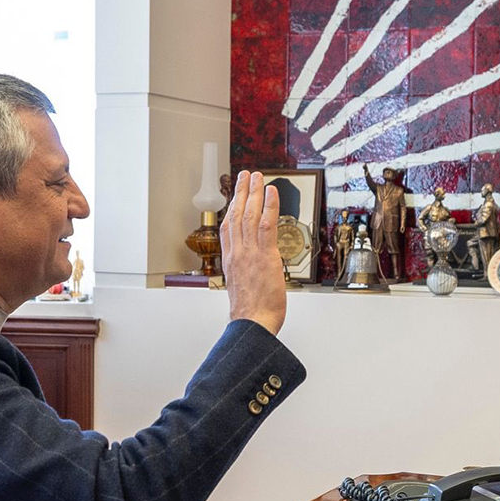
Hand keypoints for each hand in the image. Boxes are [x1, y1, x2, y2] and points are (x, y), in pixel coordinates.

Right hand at [220, 171, 286, 335]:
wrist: (251, 324)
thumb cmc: (251, 314)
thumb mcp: (243, 289)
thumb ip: (246, 275)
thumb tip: (253, 272)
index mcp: (231, 261)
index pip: (228, 228)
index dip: (231, 208)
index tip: (234, 196)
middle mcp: (238, 253)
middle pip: (236, 215)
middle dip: (241, 193)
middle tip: (245, 176)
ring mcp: (250, 253)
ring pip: (249, 215)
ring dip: (253, 192)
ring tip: (256, 177)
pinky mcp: (265, 255)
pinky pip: (266, 224)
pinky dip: (269, 206)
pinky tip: (271, 192)